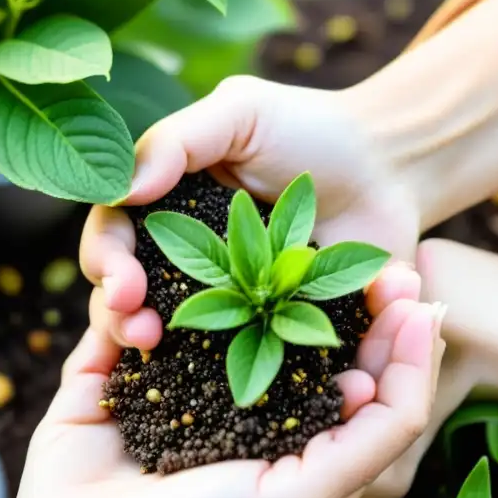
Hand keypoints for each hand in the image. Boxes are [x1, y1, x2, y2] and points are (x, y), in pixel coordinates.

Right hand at [80, 75, 422, 350]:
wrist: (391, 171)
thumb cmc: (314, 130)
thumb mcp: (240, 112)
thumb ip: (177, 142)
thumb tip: (121, 191)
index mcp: (165, 206)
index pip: (115, 236)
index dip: (106, 261)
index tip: (120, 284)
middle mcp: (184, 258)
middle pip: (130, 295)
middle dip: (119, 316)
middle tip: (136, 332)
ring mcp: (223, 301)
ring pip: (171, 336)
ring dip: (153, 353)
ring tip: (156, 355)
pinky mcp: (265, 333)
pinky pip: (233, 359)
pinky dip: (217, 376)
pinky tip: (209, 386)